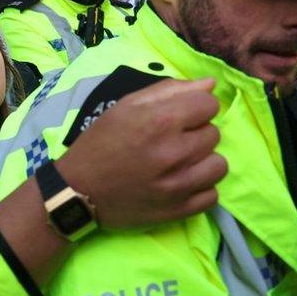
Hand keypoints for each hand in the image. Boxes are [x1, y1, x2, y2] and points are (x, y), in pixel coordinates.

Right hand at [56, 78, 224, 228]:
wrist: (78, 191)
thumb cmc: (100, 143)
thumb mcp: (126, 106)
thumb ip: (169, 91)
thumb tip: (210, 84)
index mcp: (160, 121)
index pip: (209, 104)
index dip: (194, 106)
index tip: (178, 116)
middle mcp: (174, 152)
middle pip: (214, 134)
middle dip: (195, 133)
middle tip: (170, 141)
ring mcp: (179, 185)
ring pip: (219, 165)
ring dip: (202, 161)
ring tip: (179, 163)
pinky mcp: (179, 211)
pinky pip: (213, 195)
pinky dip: (200, 188)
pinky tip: (180, 183)